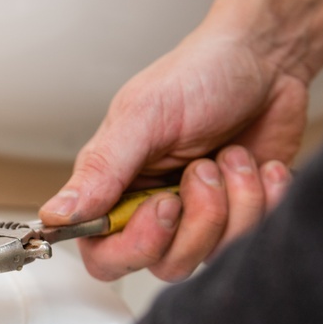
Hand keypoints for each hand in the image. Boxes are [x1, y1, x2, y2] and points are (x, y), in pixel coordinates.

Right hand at [42, 29, 300, 280]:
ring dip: (235, 202)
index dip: (137, 245)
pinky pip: (252, 241)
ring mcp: (199, 218)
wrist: (267, 59)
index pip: (105, 255)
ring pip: (213, 255)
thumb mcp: (144, 115)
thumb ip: (100, 169)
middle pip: (165, 264)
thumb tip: (55, 214)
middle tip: (204, 167)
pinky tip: (260, 166)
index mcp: (115, 188)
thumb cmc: (200, 75)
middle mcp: (153, 210)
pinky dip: (265, 200)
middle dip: (198, 219)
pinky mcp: (241, 218)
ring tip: (233, 157)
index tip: (165, 204)